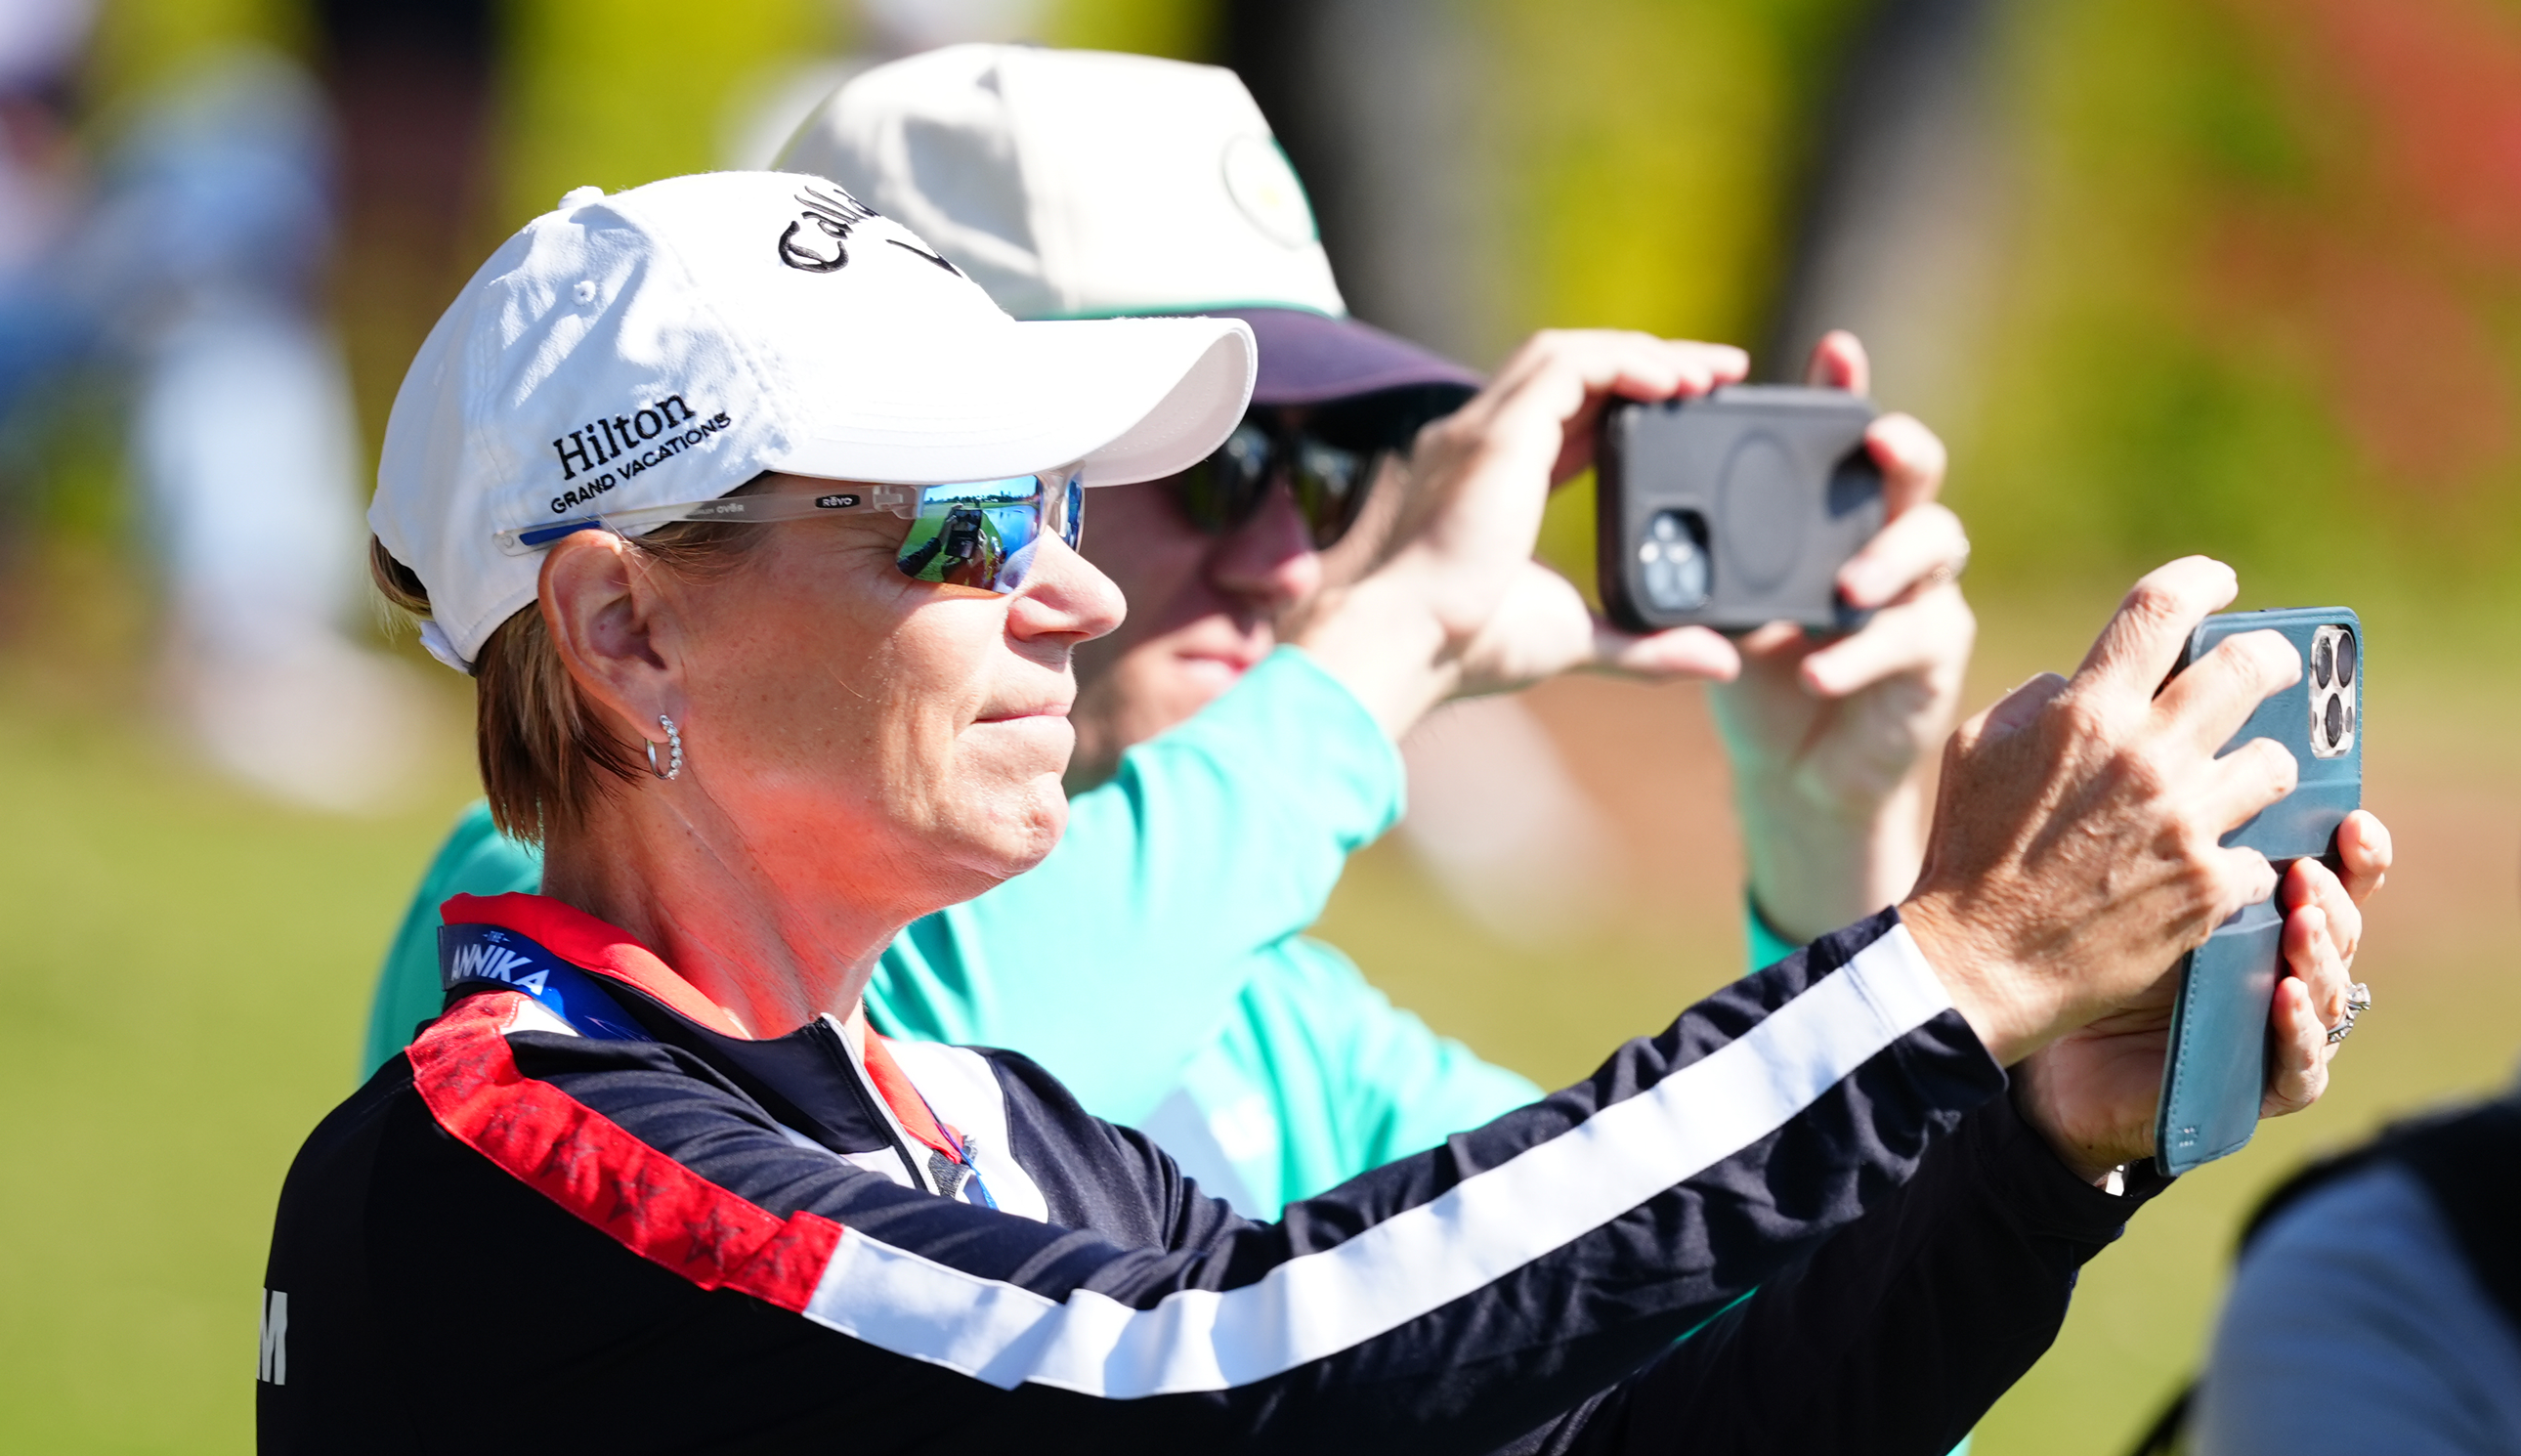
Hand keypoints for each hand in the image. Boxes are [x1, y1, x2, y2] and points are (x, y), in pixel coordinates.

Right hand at [1293, 331, 1749, 738]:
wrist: (1409, 645)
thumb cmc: (1469, 648)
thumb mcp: (1578, 639)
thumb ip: (1648, 647)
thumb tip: (1721, 661)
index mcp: (1494, 481)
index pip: (1569, 414)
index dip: (1629, 400)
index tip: (1692, 405)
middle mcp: (1480, 442)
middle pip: (1572, 371)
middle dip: (1647, 361)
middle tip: (1720, 374)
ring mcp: (1482, 430)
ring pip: (1569, 353)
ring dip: (1642, 353)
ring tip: (1707, 374)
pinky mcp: (1498, 433)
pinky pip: (1569, 366)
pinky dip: (1624, 363)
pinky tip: (1672, 381)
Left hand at [1709, 332, 1974, 940]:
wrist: (1793, 771)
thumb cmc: (1759, 673)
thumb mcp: (1724, 604)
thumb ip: (1708, 557)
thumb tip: (1650, 508)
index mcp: (1835, 512)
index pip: (1845, 436)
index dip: (1846, 388)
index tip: (1834, 349)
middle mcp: (1890, 536)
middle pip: (1917, 472)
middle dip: (1901, 449)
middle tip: (1875, 443)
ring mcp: (1922, 592)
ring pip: (1936, 545)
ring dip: (1888, 560)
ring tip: (1846, 588)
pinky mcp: (1933, 655)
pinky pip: (1912, 639)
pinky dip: (1861, 654)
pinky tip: (1819, 672)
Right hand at [1898, 556, 2303, 1065]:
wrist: (1979, 964)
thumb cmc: (1966, 853)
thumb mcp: (1973, 749)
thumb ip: (2038, 700)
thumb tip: (2086, 682)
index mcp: (2086, 713)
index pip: (2164, 608)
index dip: (2202, 580)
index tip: (2218, 583)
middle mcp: (2146, 757)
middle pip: (2253, 668)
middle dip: (2272, 660)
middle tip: (2269, 669)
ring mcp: (2187, 823)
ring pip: (2276, 765)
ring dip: (2257, 770)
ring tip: (2235, 785)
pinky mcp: (2211, 887)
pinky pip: (2260, 853)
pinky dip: (2236, 859)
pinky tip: (2205, 869)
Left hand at [2014, 810, 2393, 1181]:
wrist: (2069, 1059)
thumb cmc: (2113, 962)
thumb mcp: (2153, 901)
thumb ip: (2193, 859)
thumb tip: (2212, 785)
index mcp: (2280, 920)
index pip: (2340, 882)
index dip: (2357, 854)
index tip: (2353, 821)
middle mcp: (2297, 972)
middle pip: (2341, 930)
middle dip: (2328, 899)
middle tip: (2304, 872)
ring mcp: (2289, 1030)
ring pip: (2329, 992)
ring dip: (2318, 955)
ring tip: (2298, 923)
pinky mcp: (2269, 1088)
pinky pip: (2302, 1063)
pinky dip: (2298, 1029)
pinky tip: (2284, 996)